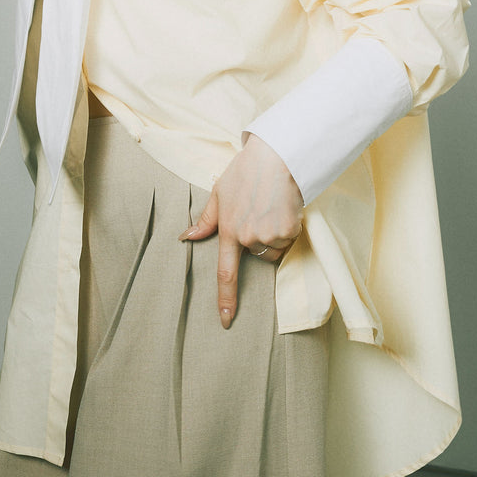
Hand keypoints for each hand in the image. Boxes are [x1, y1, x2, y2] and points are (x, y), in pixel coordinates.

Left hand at [178, 134, 303, 327]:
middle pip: (257, 256)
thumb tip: (187, 236)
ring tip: (273, 207)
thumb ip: (206, 219)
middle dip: (260, 241)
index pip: (225, 273)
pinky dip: (289, 228)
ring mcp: (267, 235)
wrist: (276, 156)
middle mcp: (246, 237)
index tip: (226, 320)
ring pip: (275, 249)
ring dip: (276, 235)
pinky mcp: (287, 231)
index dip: (226, 299)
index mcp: (227, 230)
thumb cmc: (246, 171)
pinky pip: (289, 240)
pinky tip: (284, 206)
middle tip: (261, 212)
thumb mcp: (220, 192)